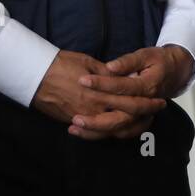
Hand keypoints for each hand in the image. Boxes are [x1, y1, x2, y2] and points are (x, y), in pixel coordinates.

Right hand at [31, 50, 165, 138]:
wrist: (36, 74)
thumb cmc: (61, 64)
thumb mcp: (87, 62)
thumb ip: (106, 73)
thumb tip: (120, 78)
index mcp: (100, 92)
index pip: (130, 100)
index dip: (146, 102)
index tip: (159, 100)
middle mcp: (95, 108)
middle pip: (125, 117)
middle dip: (143, 116)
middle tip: (156, 112)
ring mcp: (85, 117)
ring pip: (113, 130)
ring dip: (129, 128)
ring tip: (141, 123)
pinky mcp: (74, 121)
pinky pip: (96, 133)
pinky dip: (109, 133)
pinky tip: (117, 130)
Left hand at [65, 45, 191, 140]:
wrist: (175, 73)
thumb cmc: (157, 61)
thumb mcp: (145, 55)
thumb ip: (127, 62)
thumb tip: (109, 67)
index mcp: (147, 87)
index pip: (121, 87)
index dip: (101, 84)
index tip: (81, 80)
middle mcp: (145, 106)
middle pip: (120, 117)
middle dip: (95, 120)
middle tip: (74, 117)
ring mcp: (143, 116)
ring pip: (119, 130)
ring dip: (97, 132)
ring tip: (74, 128)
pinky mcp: (138, 122)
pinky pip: (121, 134)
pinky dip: (104, 135)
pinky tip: (86, 133)